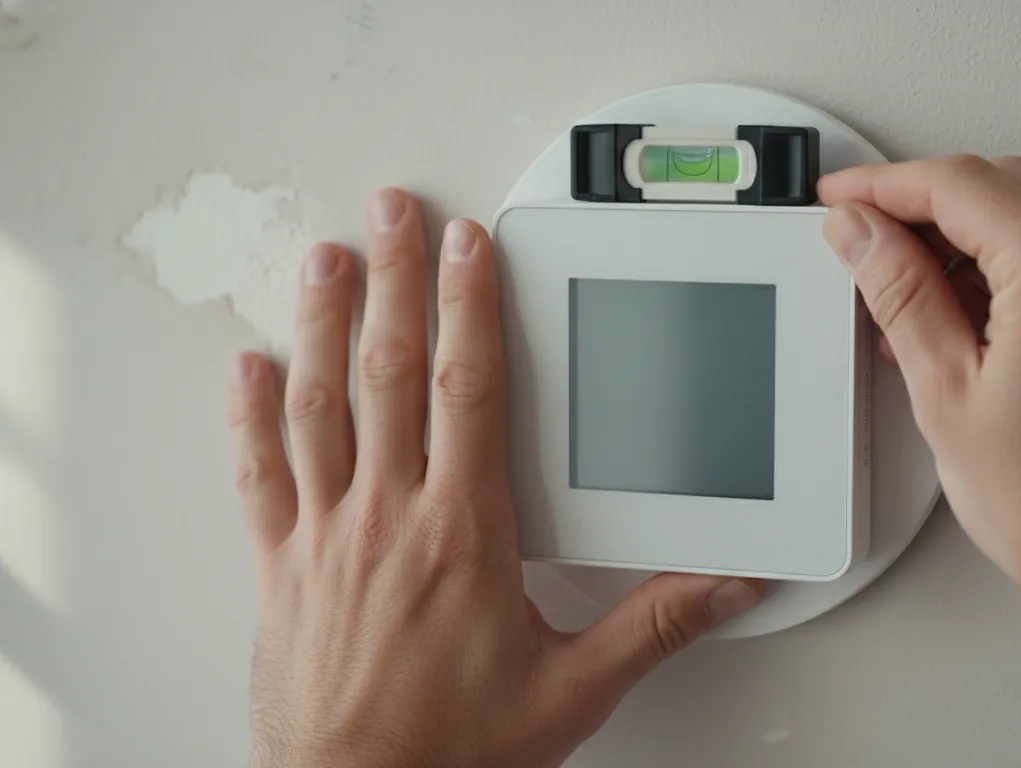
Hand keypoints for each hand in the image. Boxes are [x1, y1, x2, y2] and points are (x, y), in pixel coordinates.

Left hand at [226, 189, 763, 767]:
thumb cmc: (452, 748)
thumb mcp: (576, 687)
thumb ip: (657, 623)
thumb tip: (729, 584)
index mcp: (464, 531)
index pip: (468, 389)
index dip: (469, 306)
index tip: (468, 248)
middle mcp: (389, 518)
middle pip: (392, 373)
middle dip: (396, 282)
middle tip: (392, 216)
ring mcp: (327, 536)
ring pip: (320, 406)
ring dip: (322, 325)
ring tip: (325, 262)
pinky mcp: (282, 567)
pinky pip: (258, 475)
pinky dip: (249, 417)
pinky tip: (248, 369)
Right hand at [821, 155, 1020, 603]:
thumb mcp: (948, 396)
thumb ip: (900, 295)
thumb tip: (862, 234)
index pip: (956, 183)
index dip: (883, 184)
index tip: (845, 198)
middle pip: (1006, 184)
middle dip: (929, 204)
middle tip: (873, 244)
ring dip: (981, 234)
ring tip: (925, 297)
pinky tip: (989, 314)